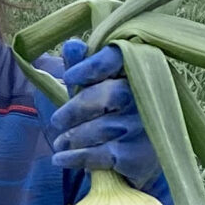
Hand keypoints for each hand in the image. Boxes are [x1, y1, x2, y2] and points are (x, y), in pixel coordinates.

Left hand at [48, 40, 162, 192]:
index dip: (92, 65)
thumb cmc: (115, 112)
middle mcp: (147, 96)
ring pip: (101, 128)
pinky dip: (76, 157)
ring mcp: (146, 127)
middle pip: (107, 95)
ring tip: (59, 142)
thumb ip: (85, 66)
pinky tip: (61, 158)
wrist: (141, 157)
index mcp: (137, 71)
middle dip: (75, 109)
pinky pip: (101, 154)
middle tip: (56, 121)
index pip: (119, 58)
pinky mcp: (140, 156)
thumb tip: (72, 45)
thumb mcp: (99, 86)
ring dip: (73, 137)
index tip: (68, 77)